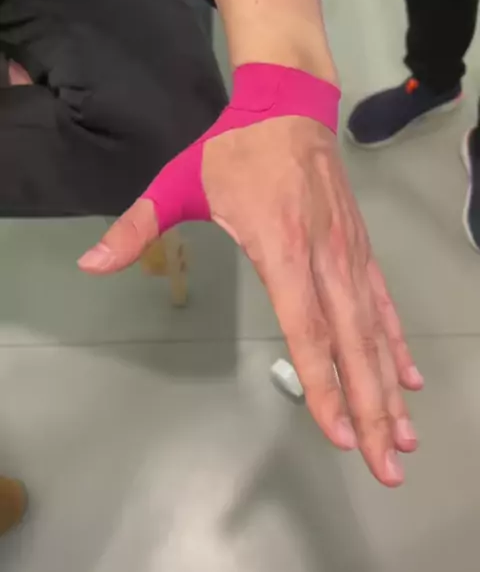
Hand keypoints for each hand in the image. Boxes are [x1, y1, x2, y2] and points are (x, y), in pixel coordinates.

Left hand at [78, 116, 422, 487]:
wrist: (288, 106)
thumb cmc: (234, 150)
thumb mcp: (179, 183)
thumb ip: (138, 227)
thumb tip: (92, 262)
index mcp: (281, 248)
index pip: (306, 329)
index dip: (323, 384)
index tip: (339, 433)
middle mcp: (324, 258)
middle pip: (352, 343)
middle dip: (371, 408)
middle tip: (388, 465)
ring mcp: (348, 253)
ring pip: (375, 330)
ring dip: (391, 385)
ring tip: (405, 437)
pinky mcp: (360, 248)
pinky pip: (384, 303)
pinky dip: (397, 342)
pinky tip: (410, 376)